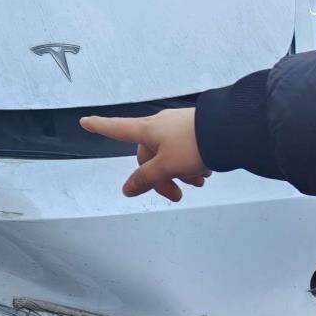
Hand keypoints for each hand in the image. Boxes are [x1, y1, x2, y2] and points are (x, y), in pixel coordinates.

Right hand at [79, 108, 209, 201]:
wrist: (230, 129)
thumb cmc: (195, 143)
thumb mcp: (167, 166)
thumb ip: (146, 179)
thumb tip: (127, 189)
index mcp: (147, 130)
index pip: (116, 129)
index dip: (100, 127)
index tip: (85, 121)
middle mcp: (160, 126)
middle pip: (148, 154)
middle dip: (160, 177)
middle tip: (176, 195)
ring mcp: (178, 126)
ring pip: (169, 154)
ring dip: (179, 172)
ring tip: (197, 183)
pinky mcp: (195, 129)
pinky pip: (185, 149)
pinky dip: (190, 163)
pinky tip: (205, 172)